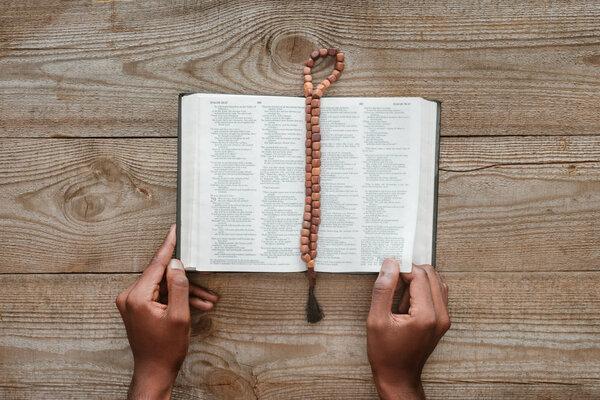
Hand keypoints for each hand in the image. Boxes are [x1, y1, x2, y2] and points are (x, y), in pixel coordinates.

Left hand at [115, 224, 218, 399]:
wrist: (154, 371)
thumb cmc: (165, 349)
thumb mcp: (179, 316)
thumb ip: (179, 287)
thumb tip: (177, 264)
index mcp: (136, 296)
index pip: (156, 265)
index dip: (168, 246)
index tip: (174, 231)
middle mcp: (130, 296)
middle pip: (163, 277)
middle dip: (187, 281)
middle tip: (207, 285)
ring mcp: (132, 302)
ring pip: (164, 287)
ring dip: (185, 293)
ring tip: (207, 300)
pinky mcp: (138, 308)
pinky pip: (160, 296)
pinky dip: (177, 299)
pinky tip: (196, 305)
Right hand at [367, 259, 449, 399]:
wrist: (398, 376)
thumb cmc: (386, 354)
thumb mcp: (376, 320)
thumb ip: (383, 289)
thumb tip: (390, 265)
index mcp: (426, 316)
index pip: (419, 275)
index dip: (402, 268)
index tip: (388, 270)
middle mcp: (441, 316)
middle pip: (430, 274)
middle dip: (409, 273)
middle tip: (392, 286)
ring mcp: (444, 319)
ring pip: (435, 282)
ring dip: (416, 282)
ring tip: (398, 301)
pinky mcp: (442, 320)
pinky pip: (436, 294)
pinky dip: (421, 291)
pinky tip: (406, 305)